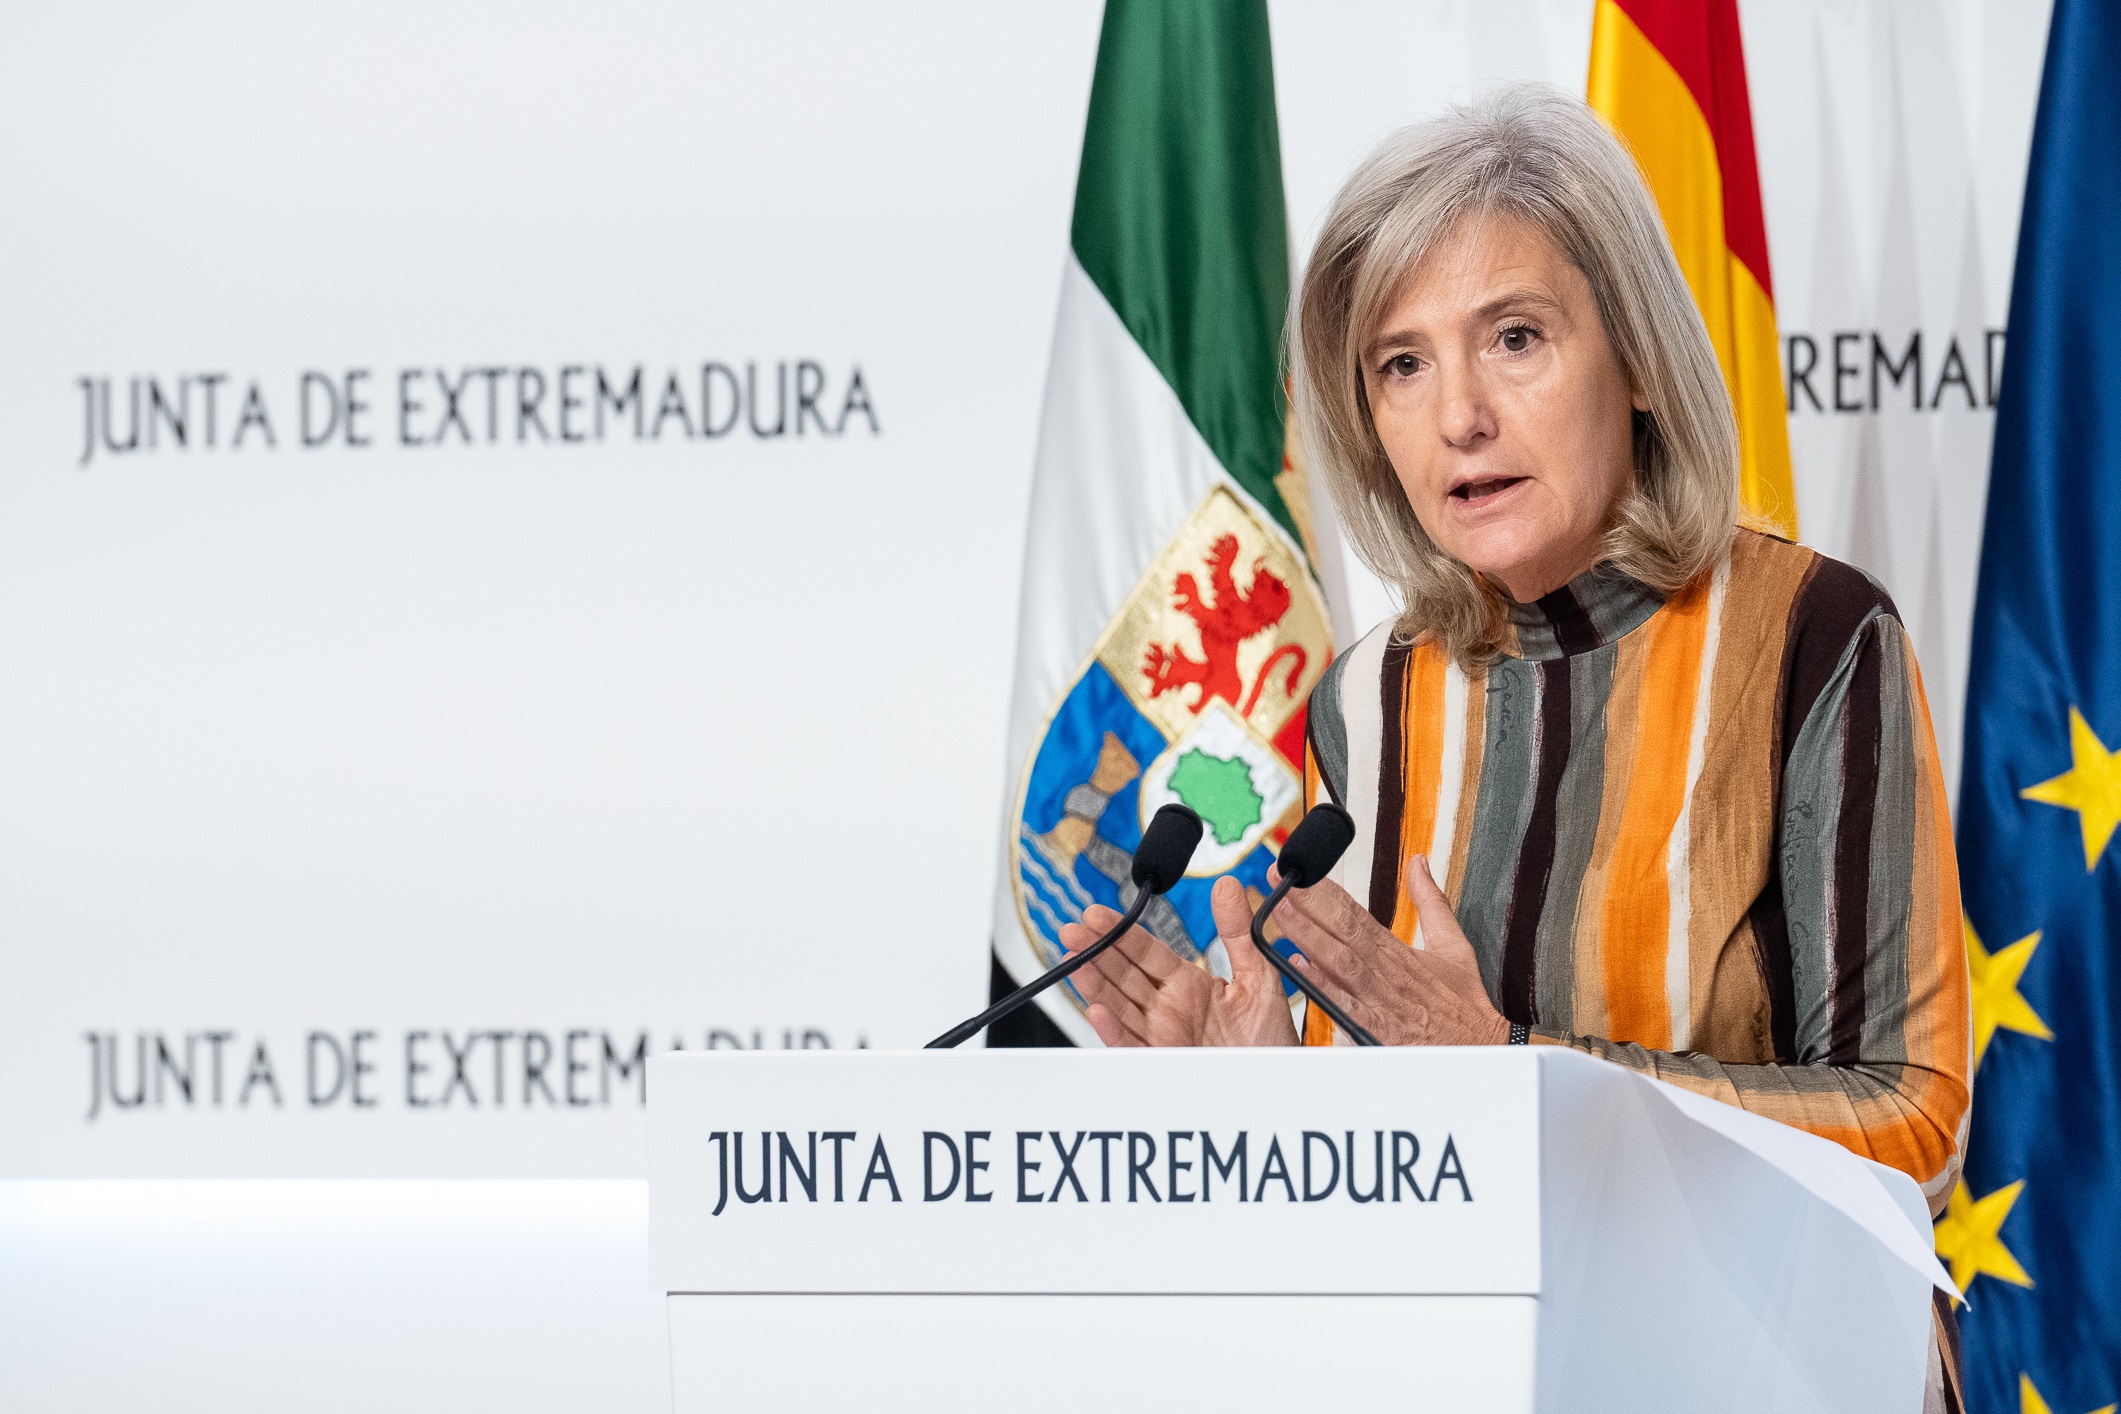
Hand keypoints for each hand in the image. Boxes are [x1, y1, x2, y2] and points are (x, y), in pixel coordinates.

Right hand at [1059, 875, 1297, 1046]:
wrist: (1280, 1081)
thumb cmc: (1271, 1037)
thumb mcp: (1259, 974)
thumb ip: (1237, 932)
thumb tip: (1226, 886)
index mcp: (1187, 984)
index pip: (1145, 952)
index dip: (1120, 932)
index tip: (1096, 914)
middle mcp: (1168, 1008)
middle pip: (1122, 975)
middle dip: (1096, 951)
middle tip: (1073, 930)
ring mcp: (1162, 1036)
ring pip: (1118, 1006)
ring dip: (1094, 983)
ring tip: (1074, 959)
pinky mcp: (1162, 1064)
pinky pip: (1130, 1046)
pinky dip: (1112, 1031)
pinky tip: (1097, 1010)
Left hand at [1273, 854, 1509, 1045]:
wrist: (1483, 1049)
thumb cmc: (1464, 1003)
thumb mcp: (1453, 945)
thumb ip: (1430, 902)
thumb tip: (1418, 863)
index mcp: (1399, 952)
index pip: (1355, 914)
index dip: (1324, 892)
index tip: (1297, 871)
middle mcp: (1387, 972)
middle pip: (1343, 931)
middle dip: (1307, 904)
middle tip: (1277, 880)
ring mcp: (1382, 1001)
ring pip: (1340, 963)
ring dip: (1307, 936)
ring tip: (1278, 913)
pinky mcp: (1380, 1030)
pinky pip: (1347, 1005)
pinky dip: (1325, 987)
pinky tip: (1299, 969)